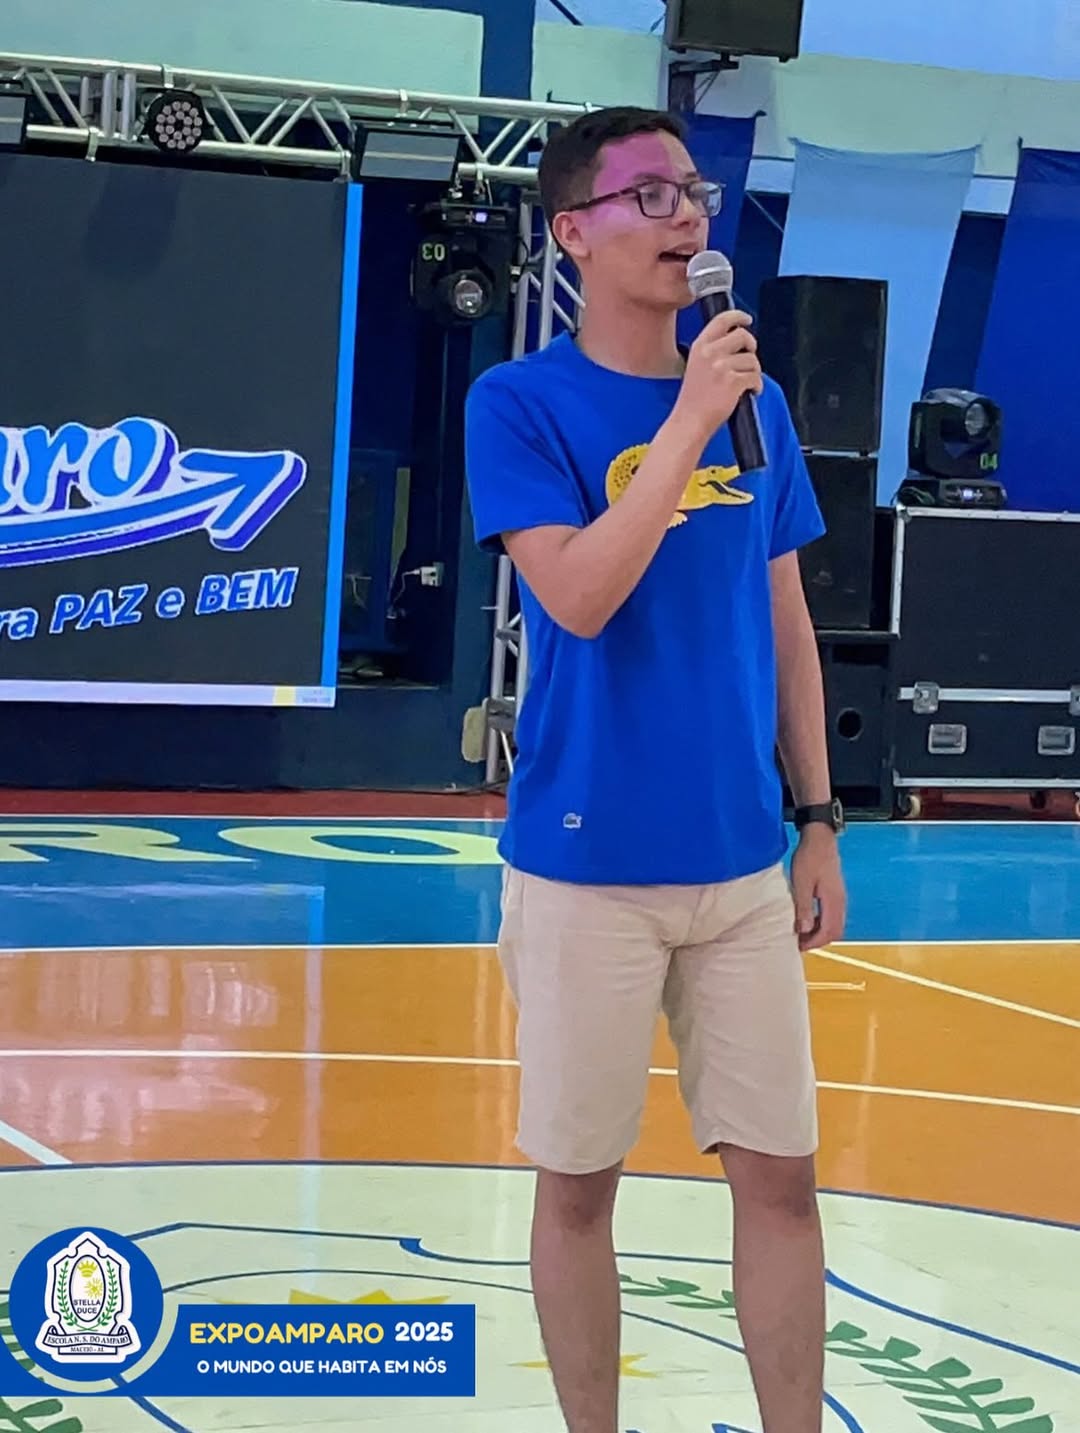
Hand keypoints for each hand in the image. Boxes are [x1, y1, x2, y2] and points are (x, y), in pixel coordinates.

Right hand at [672, 309, 762, 441]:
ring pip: (752, 360)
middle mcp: (710, 353)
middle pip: (743, 336)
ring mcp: (721, 367)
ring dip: (754, 372)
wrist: (690, 421)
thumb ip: (713, 351)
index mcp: (700, 346)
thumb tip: (740, 342)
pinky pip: (755, 377)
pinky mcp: (733, 382)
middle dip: (751, 346)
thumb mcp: (696, 366)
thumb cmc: (694, 399)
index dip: (738, 317)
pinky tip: (751, 393)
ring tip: (746, 384)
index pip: (722, 320)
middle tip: (750, 358)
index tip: (747, 320)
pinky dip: (757, 386)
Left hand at [789, 825, 846, 950]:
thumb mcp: (801, 883)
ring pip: (834, 924)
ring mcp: (839, 897)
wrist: (820, 838)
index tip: (798, 945)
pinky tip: (807, 918)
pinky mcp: (836, 893)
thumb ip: (803, 907)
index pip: (828, 932)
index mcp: (833, 901)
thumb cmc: (809, 857)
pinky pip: (832, 915)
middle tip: (799, 942)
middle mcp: (840, 901)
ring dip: (819, 932)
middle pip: (834, 932)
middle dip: (818, 940)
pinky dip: (821, 922)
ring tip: (801, 932)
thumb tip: (803, 930)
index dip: (813, 942)